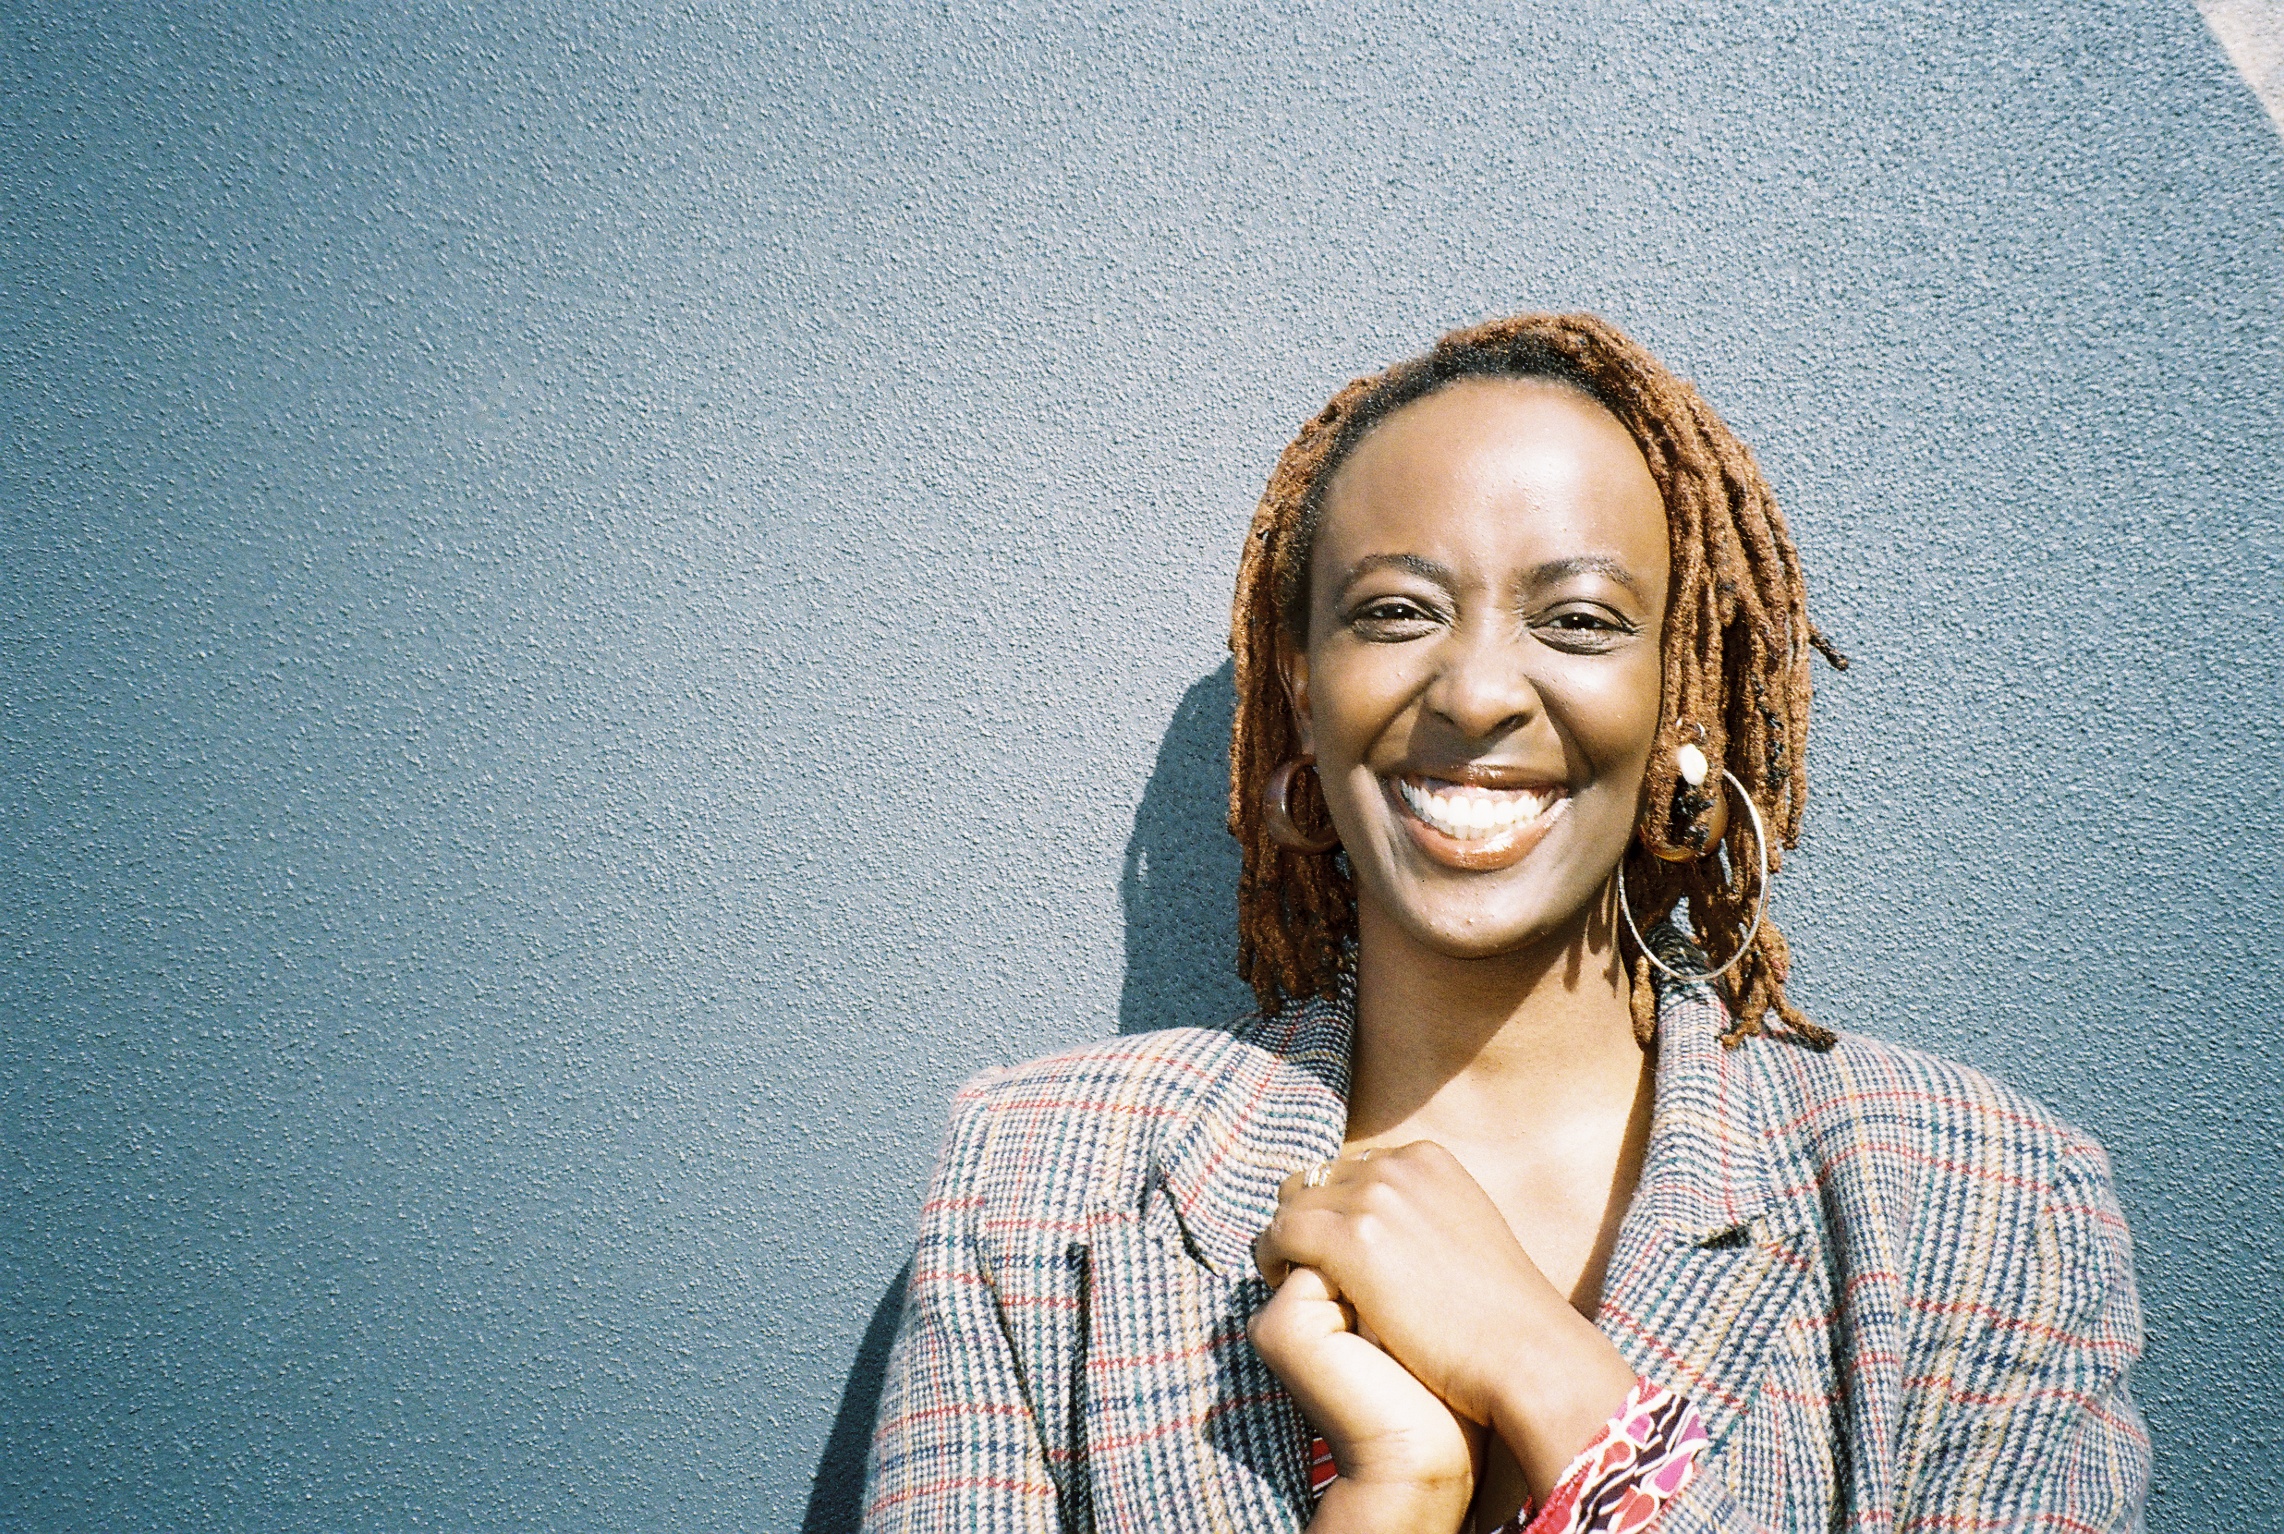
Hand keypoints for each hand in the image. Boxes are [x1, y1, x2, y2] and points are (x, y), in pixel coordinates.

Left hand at [1254, 1143, 1634, 1500]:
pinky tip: (1280, 1282)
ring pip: (1291, 1205)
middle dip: (1308, 1218)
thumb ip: (1425, 1216)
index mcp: (1428, 1159)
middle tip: (1304, 1263)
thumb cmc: (1504, 1315)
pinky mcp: (1350, 1239)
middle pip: (1316, 1180)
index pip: (1351, 1169)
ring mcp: (1374, 1198)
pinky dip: (1271, 1256)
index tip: (1332, 1245)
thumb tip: (1389, 1231)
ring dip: (1286, 1240)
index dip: (1336, 1207)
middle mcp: (1398, 1166)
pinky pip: (1278, 1235)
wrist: (1525, 1352)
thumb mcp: (1468, 1233)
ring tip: (1288, 1276)